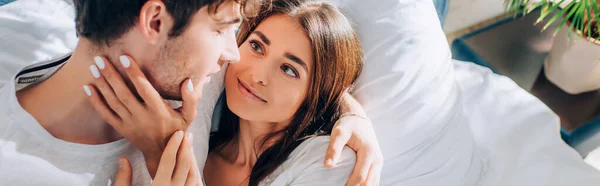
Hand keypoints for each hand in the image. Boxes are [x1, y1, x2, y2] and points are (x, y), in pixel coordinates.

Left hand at [85, 55, 201, 176]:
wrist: (162, 153)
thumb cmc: (177, 130)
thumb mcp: (189, 116)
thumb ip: (191, 99)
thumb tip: (188, 81)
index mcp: (158, 110)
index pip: (144, 89)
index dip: (134, 73)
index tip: (124, 57)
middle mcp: (142, 116)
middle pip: (123, 93)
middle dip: (111, 75)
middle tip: (100, 58)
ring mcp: (129, 123)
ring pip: (113, 101)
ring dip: (102, 84)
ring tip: (94, 67)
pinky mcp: (121, 128)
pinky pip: (105, 114)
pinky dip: (95, 101)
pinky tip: (88, 87)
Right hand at [114, 131, 201, 185]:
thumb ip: (123, 179)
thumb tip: (123, 159)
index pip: (168, 161)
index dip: (174, 145)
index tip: (179, 132)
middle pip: (185, 165)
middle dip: (187, 148)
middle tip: (188, 135)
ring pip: (193, 175)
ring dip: (193, 160)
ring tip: (190, 149)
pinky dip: (196, 177)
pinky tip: (194, 170)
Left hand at [325, 95, 382, 185]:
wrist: (359, 119)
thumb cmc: (348, 125)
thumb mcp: (339, 133)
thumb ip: (333, 148)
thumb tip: (327, 165)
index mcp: (369, 153)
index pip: (360, 176)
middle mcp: (377, 159)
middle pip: (368, 183)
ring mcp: (379, 163)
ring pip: (373, 183)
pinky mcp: (377, 164)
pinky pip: (373, 180)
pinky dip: (365, 185)